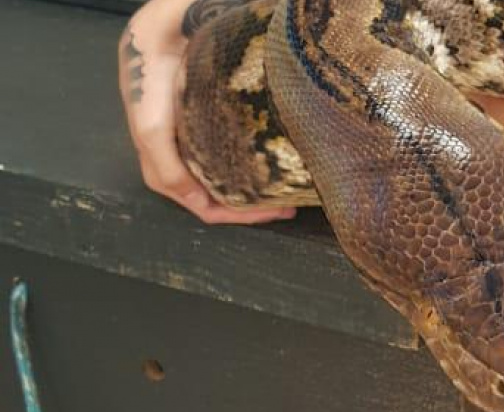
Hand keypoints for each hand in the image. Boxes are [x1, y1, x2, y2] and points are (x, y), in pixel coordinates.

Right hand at [117, 0, 294, 223]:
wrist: (156, 37)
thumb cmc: (150, 86)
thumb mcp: (153, 132)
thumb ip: (169, 172)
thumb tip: (198, 205)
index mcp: (165, 173)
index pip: (208, 210)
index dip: (240, 217)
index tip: (274, 213)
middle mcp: (182, 164)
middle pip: (222, 200)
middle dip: (253, 208)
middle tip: (288, 206)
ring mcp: (197, 146)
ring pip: (230, 181)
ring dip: (256, 190)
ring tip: (287, 190)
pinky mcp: (209, 127)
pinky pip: (235, 157)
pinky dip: (254, 167)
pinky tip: (274, 165)